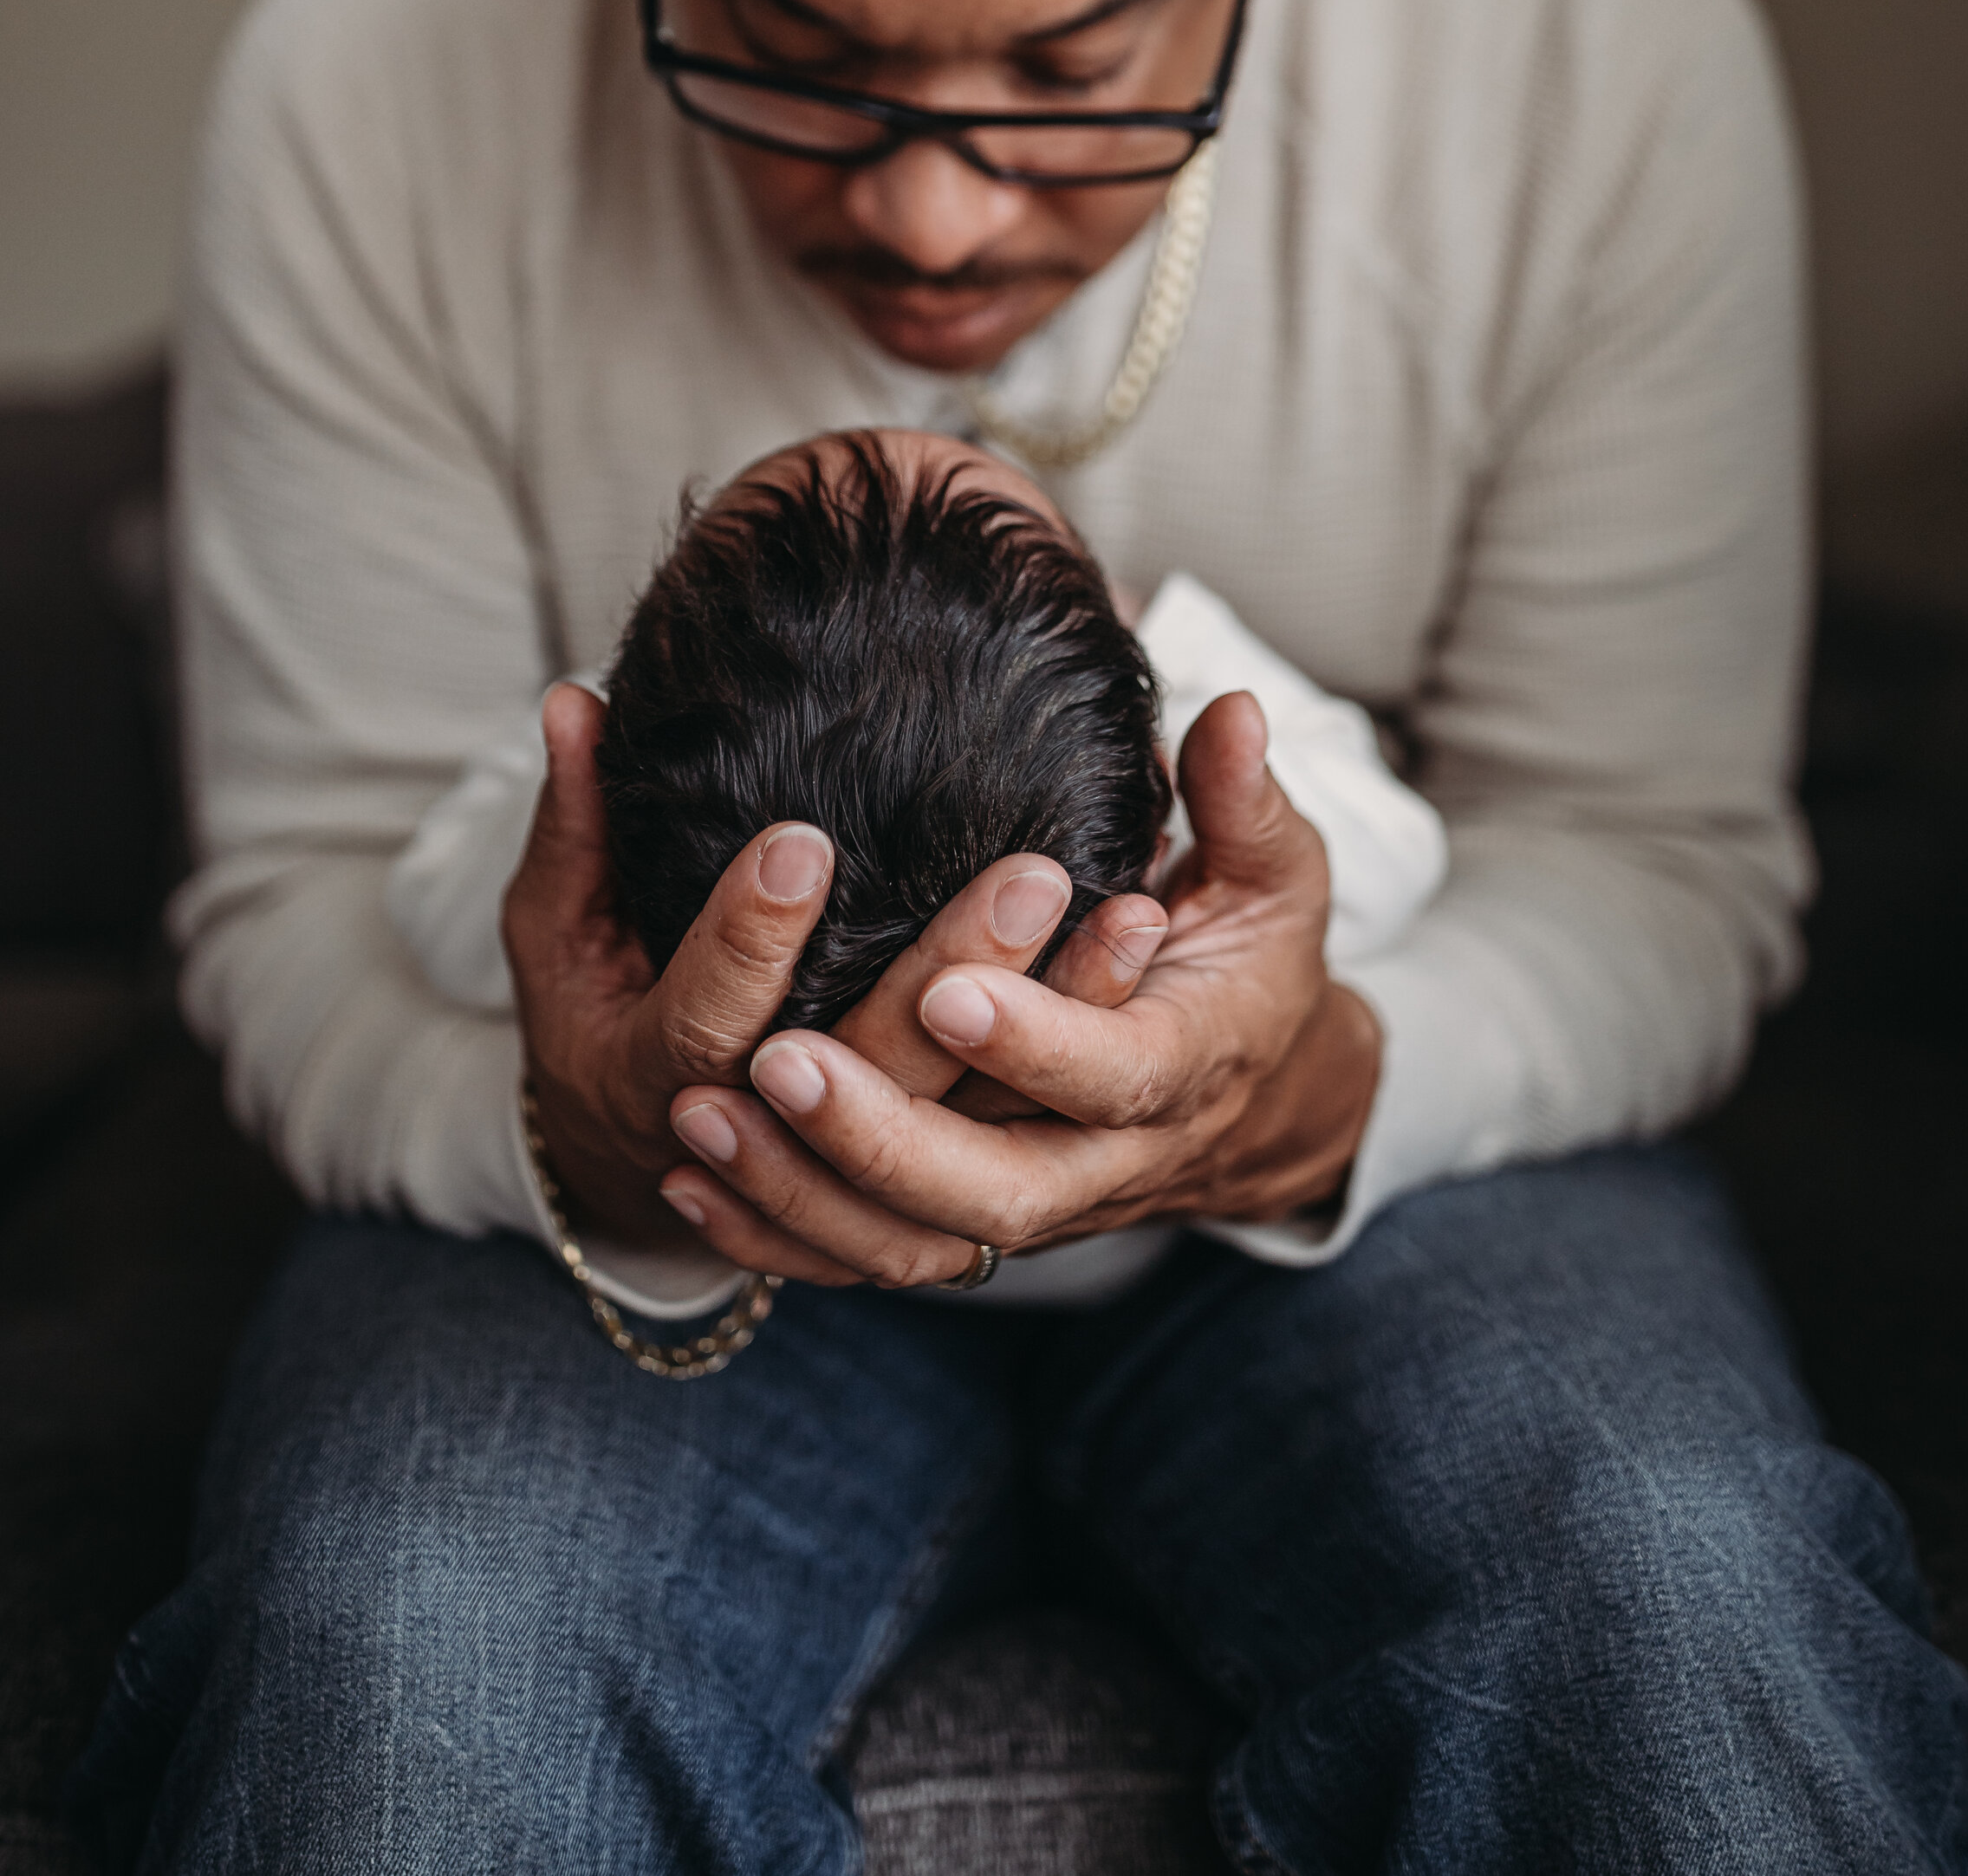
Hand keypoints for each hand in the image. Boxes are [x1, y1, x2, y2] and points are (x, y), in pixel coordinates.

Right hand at [501, 683, 1130, 1250]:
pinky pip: (1017, 1123)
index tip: (802, 840)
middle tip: (1032, 869)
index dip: (748, 936)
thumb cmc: (593, 1015)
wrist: (633, 1153)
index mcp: (663, 1071)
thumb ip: (572, 823)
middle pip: (873, 1074)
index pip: (711, 1015)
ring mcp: (855, 1164)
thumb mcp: (556, 932)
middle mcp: (769, 1133)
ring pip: (972, 1122)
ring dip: (1054, 1019)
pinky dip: (1081, 1044)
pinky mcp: (924, 1163)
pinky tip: (1139, 944)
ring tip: (1131, 912)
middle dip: (953, 972)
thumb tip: (571, 701)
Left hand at [659, 690, 1383, 1287]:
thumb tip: (1236, 708)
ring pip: (921, 1243)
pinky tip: (694, 1179)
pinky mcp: (977, 1227)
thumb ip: (1243, 801)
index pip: (1113, 1077)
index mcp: (1183, 1068)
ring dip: (804, 1191)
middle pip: (996, 1191)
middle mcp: (1106, 1161)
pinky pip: (874, 1258)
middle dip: (880, 1138)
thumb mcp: (1273, 879)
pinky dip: (783, 1235)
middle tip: (774, 1060)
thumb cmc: (1247, 960)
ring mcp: (1037, 1204)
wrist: (1256, 1096)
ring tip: (703, 1113)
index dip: (1035, 1045)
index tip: (947, 992)